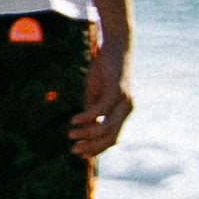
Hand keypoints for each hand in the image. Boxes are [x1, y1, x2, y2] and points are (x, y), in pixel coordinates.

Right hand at [72, 36, 131, 158]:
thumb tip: (83, 127)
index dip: (96, 148)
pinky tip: (74, 119)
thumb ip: (92, 109)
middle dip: (92, 147)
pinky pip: (101, 110)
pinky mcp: (117, 90)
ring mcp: (124, 101)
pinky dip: (87, 117)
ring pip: (107, 127)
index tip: (78, 153)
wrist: (115, 45)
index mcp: (123, 112)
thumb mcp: (95, 93)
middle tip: (73, 150)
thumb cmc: (103, 69)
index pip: (112, 138)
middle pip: (111, 137)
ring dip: (87, 134)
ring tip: (71, 134)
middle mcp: (127, 109)